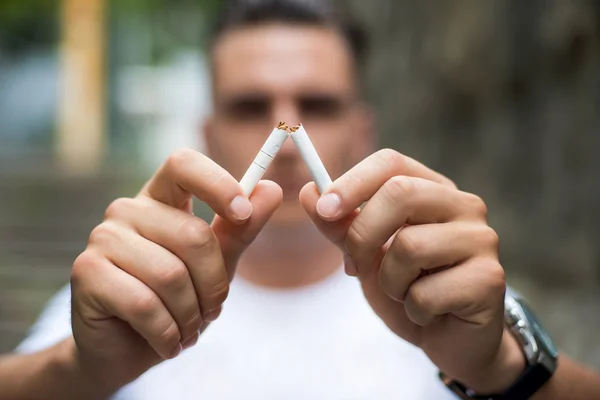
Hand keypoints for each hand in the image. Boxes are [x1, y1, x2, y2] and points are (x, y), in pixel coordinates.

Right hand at [70, 149, 281, 390]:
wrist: (126, 348)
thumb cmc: (175, 300)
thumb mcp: (216, 264)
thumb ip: (240, 229)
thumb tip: (271, 189)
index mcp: (160, 198)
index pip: (184, 164)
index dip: (217, 184)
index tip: (244, 214)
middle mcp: (128, 210)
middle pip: (192, 235)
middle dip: (213, 285)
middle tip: (211, 310)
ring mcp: (103, 238)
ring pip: (170, 274)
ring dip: (191, 314)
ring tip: (188, 328)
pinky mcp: (87, 272)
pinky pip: (144, 304)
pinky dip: (167, 332)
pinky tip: (168, 341)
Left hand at [300, 149, 524, 393]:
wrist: (450, 339)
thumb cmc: (408, 288)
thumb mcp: (366, 256)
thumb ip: (340, 226)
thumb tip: (308, 192)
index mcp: (432, 190)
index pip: (391, 163)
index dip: (353, 182)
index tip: (324, 209)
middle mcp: (463, 205)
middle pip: (400, 194)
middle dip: (362, 234)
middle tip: (355, 266)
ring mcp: (481, 239)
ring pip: (410, 246)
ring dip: (390, 281)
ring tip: (404, 293)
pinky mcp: (491, 278)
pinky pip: (426, 292)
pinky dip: (412, 309)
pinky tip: (428, 312)